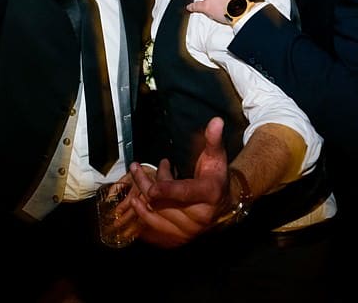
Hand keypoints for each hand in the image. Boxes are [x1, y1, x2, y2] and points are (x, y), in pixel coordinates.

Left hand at [127, 117, 228, 247]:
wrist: (222, 203)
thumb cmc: (215, 175)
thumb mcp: (216, 156)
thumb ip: (213, 140)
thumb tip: (216, 120)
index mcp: (210, 193)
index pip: (187, 192)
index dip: (169, 190)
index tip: (152, 188)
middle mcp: (200, 215)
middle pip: (166, 201)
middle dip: (146, 183)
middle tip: (135, 167)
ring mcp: (189, 229)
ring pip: (157, 212)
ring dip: (142, 193)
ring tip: (137, 175)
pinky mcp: (180, 237)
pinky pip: (156, 226)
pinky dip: (143, 213)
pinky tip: (135, 199)